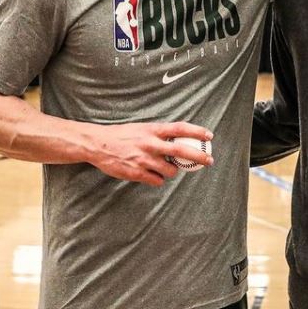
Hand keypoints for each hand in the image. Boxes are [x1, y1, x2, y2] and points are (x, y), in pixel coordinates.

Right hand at [87, 121, 213, 186]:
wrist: (98, 144)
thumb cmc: (122, 135)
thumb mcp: (142, 128)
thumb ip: (159, 133)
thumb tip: (179, 139)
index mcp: (152, 130)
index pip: (180, 128)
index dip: (197, 131)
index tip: (209, 135)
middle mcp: (150, 143)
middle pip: (181, 150)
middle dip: (199, 156)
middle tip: (209, 161)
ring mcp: (144, 159)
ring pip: (171, 170)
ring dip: (173, 171)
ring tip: (165, 167)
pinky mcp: (136, 173)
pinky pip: (157, 181)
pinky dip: (158, 179)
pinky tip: (152, 174)